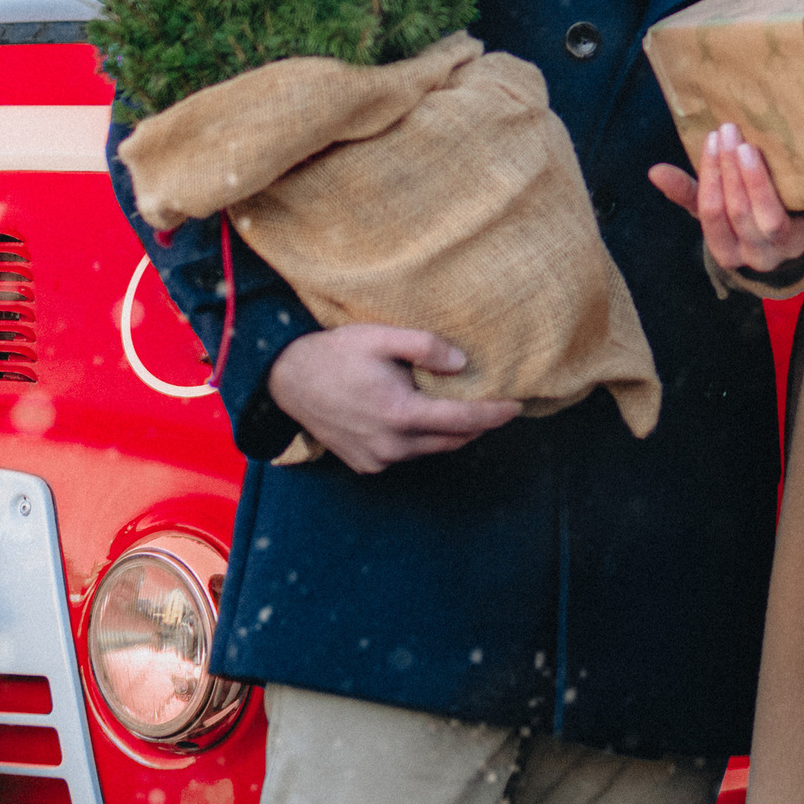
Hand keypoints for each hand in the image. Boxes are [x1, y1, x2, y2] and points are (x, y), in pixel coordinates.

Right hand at [266, 325, 519, 475]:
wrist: (287, 381)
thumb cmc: (335, 354)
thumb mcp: (379, 337)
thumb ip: (424, 347)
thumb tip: (462, 364)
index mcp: (400, 413)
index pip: (464, 420)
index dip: (494, 414)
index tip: (516, 406)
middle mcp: (393, 445)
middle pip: (452, 440)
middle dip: (477, 424)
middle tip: (492, 404)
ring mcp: (379, 460)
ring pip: (430, 450)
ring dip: (448, 432)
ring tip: (457, 409)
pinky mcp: (367, 466)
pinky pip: (406, 456)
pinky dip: (419, 441)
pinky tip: (416, 419)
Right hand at [647, 124, 803, 275]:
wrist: (785, 248)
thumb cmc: (741, 222)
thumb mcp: (712, 212)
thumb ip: (686, 193)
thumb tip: (654, 172)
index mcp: (727, 250)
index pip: (712, 214)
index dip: (710, 178)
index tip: (711, 140)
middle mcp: (757, 255)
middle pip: (740, 214)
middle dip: (732, 172)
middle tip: (731, 131)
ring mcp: (789, 248)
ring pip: (772, 220)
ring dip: (760, 182)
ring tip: (752, 147)